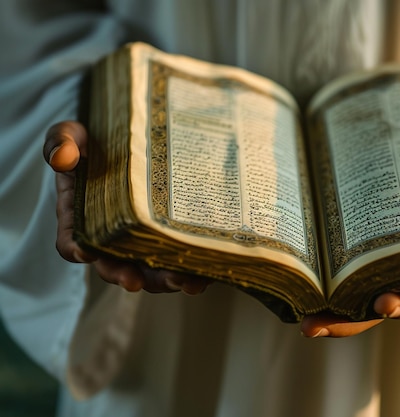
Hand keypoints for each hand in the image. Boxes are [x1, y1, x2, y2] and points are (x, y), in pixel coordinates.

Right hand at [44, 121, 209, 293]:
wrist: (131, 140)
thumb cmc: (97, 142)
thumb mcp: (73, 134)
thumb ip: (63, 141)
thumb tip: (63, 157)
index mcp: (80, 217)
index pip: (73, 241)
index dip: (77, 250)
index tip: (87, 253)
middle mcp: (110, 236)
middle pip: (114, 265)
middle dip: (126, 276)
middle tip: (137, 283)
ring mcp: (140, 240)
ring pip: (149, 270)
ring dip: (166, 281)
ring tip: (186, 283)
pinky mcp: (168, 238)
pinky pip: (177, 260)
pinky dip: (192, 269)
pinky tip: (208, 271)